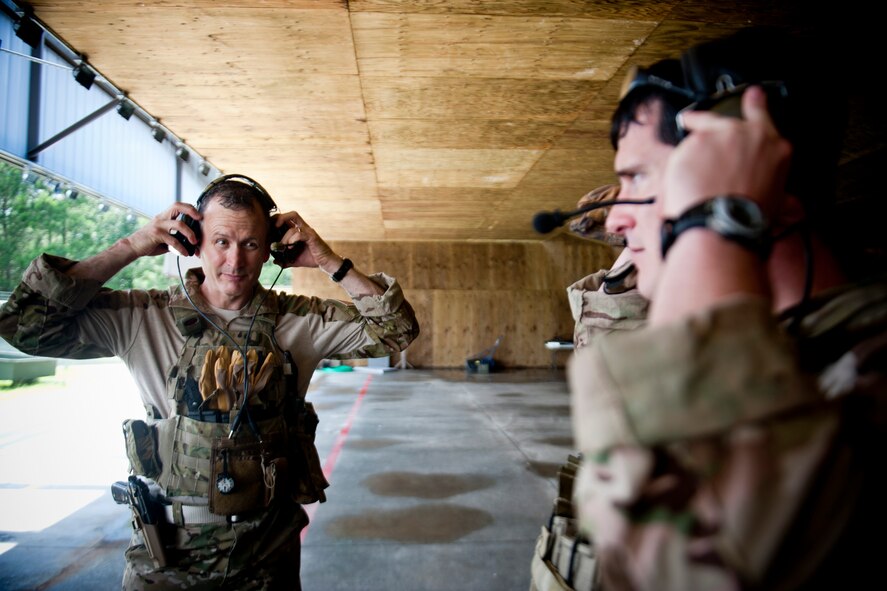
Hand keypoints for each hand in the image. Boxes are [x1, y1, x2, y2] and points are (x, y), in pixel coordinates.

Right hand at [127, 203, 201, 257]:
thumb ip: (175, 236)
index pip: (177, 206)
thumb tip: (191, 243)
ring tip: (194, 243)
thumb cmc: (149, 242)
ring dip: (190, 234)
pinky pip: (173, 240)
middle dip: (191, 211)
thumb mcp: (164, 237)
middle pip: (177, 206)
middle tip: (200, 219)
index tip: (199, 215)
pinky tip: (185, 253)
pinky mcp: (156, 234)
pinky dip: (181, 248)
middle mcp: (161, 218)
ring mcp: (158, 225)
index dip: (189, 208)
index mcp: (163, 216)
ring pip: (179, 224)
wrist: (132, 247)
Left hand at [270, 213, 342, 272]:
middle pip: (291, 214)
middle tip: (274, 228)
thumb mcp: (294, 260)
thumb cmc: (311, 258)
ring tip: (283, 247)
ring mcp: (308, 232)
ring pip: (292, 228)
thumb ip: (284, 259)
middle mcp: (304, 228)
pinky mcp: (312, 238)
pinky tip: (291, 247)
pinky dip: (293, 240)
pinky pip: (300, 234)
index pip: (287, 218)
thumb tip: (274, 261)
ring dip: (285, 238)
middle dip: (280, 219)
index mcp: (299, 230)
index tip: (270, 229)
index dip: (277, 220)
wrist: (326, 262)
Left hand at [663, 85, 792, 219]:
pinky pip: (683, 149)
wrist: (722, 222)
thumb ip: (768, 182)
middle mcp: (749, 135)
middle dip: (707, 119)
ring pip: (699, 134)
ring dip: (691, 149)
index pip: (764, 115)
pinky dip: (679, 163)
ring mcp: (721, 135)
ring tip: (686, 170)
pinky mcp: (696, 142)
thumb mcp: (775, 199)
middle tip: (693, 118)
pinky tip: (682, 179)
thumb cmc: (748, 218)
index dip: (756, 102)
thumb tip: (775, 195)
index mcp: (775, 148)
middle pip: (724, 118)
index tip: (752, 95)